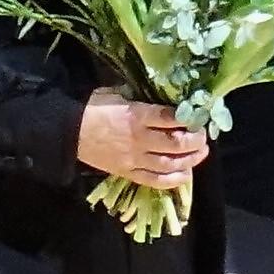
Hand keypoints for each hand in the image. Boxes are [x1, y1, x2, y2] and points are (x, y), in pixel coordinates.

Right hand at [75, 90, 204, 191]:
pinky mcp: (129, 173)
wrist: (69, 133)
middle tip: (204, 136)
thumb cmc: (93, 108)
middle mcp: (139, 138)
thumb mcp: (115, 92)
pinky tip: (186, 174)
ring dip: (190, 159)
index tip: (198, 115)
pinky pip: (155, 180)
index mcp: (136, 115)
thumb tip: (161, 94)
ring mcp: (134, 159)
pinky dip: (173, 180)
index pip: (170, 117)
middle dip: (195, 140)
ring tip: (201, 152)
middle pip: (176, 143)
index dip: (189, 117)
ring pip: (170, 163)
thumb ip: (139, 96)